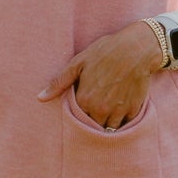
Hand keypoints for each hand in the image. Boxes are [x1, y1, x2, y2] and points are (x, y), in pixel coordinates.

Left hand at [37, 20, 164, 128]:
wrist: (137, 48)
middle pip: (93, 127)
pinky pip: (125, 124)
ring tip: (108, 111)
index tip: (82, 108)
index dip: (79, 114)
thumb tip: (40, 98)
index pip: (76, 119)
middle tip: (95, 110)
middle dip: (92, 122)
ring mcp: (118, 111)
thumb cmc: (105, 52)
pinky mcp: (133, 110)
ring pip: (109, 129)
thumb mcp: (78, 63)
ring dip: (107, 123)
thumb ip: (59, 83)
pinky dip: (122, 121)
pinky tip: (121, 109)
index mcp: (85, 99)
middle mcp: (100, 109)